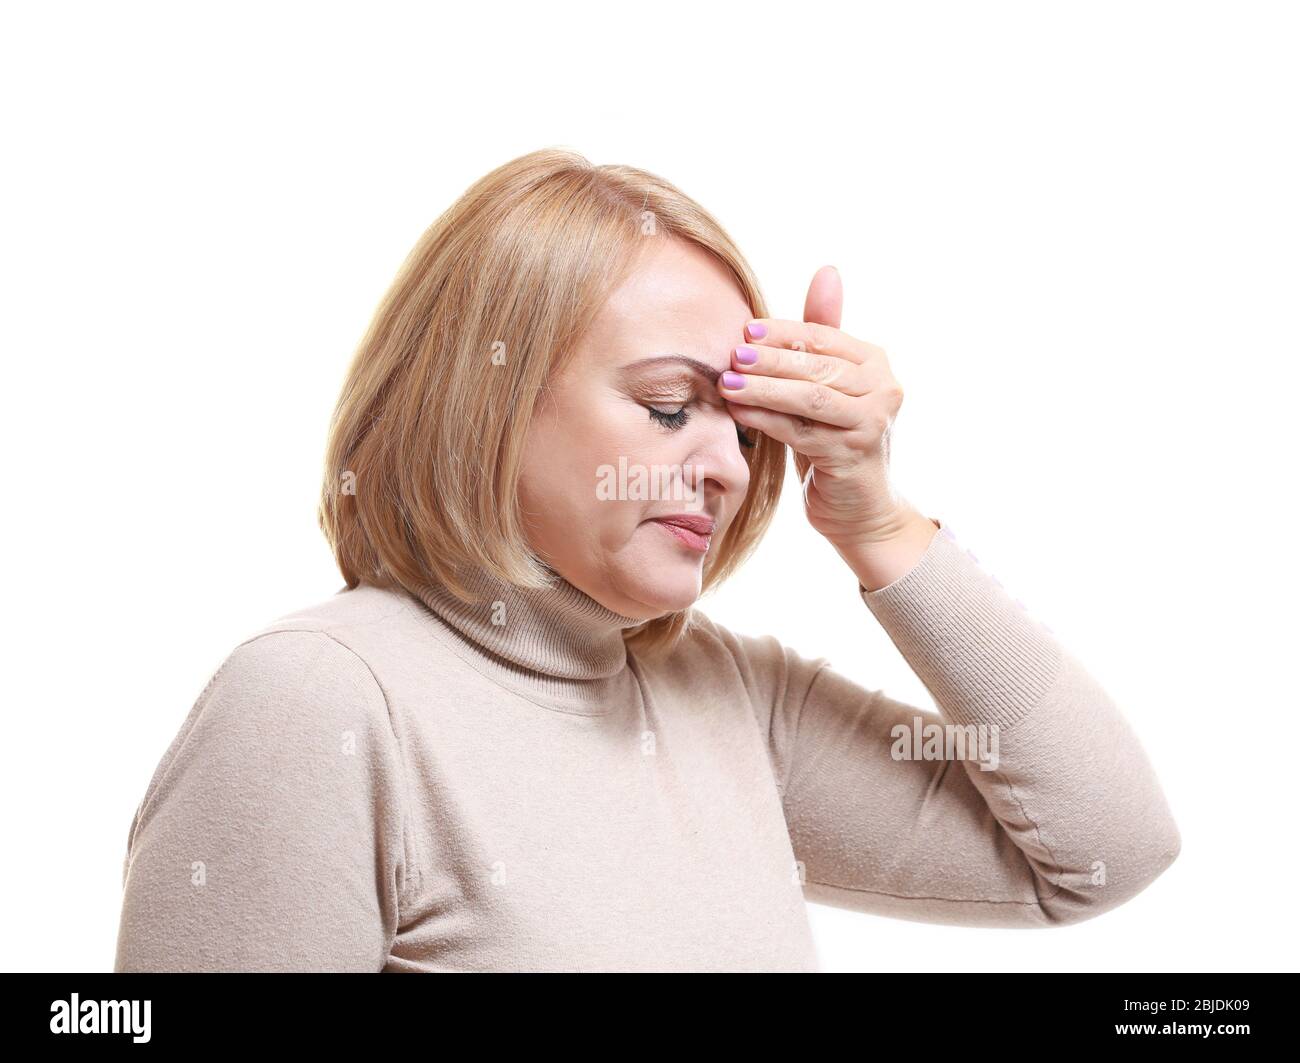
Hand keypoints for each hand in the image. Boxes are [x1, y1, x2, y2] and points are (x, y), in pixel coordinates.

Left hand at [718, 266, 936, 586]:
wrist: (862, 510)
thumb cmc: (837, 440)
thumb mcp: (830, 386)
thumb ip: (824, 333)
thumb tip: (827, 271)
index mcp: (875, 363)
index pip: (823, 337)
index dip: (782, 332)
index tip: (744, 330)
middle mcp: (883, 389)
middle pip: (816, 366)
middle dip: (769, 359)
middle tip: (731, 354)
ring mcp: (871, 424)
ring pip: (808, 397)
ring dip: (763, 388)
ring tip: (726, 382)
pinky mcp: (852, 455)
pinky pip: (800, 430)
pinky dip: (765, 419)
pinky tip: (737, 411)